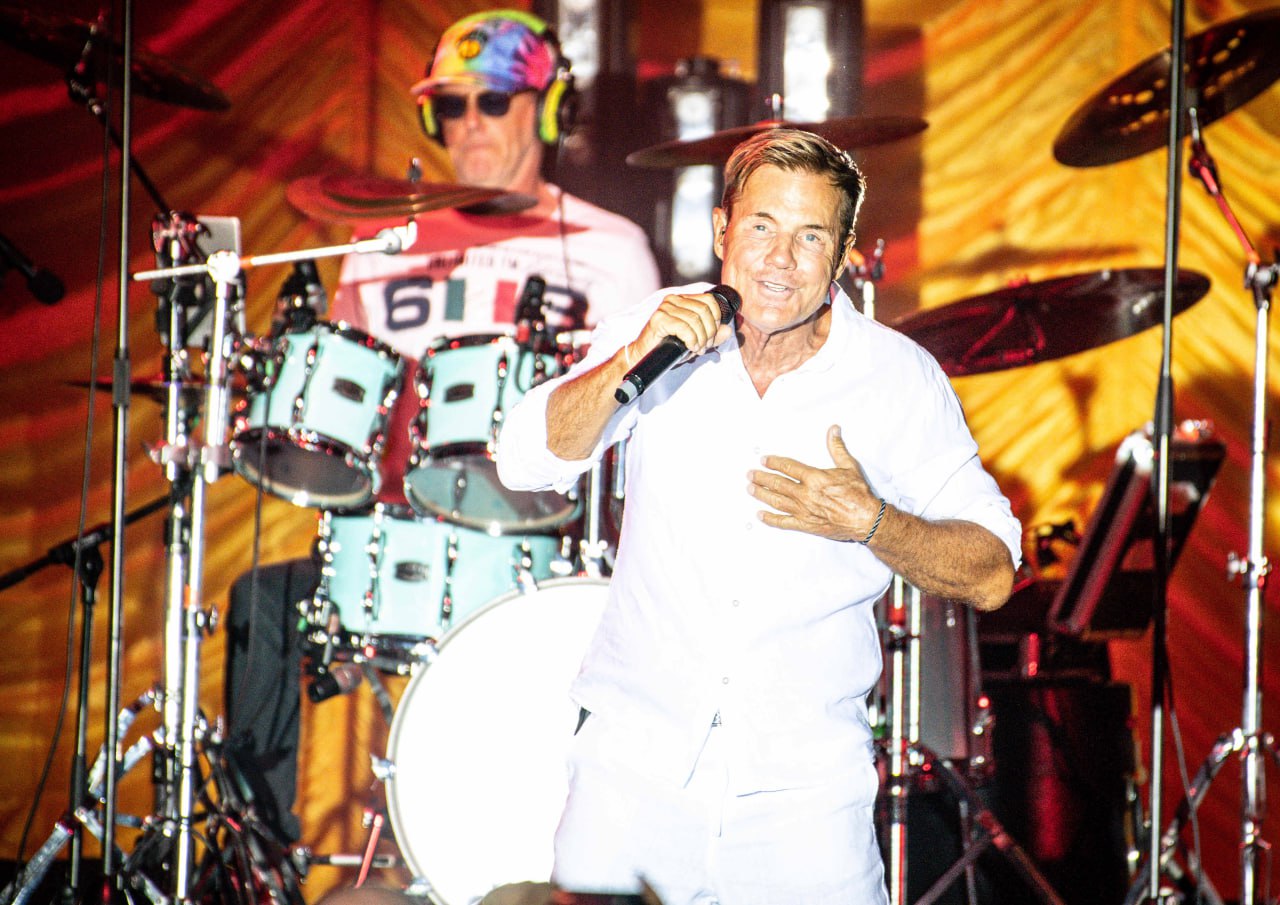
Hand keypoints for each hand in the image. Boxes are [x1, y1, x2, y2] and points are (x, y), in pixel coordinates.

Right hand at [623, 289, 731, 366]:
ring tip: (697, 349)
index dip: (716, 319)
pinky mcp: (659, 319)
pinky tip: (690, 347)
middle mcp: (673, 299)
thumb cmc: (668, 347)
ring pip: (696, 320)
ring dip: (701, 339)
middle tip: (705, 346)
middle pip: (705, 311)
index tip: (712, 336)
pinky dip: (691, 340)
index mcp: (683, 299)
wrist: (644, 356)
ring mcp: (665, 308)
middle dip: (709, 332)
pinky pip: (684, 327)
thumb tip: (728, 331)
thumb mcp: (695, 340)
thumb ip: (712, 335)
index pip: (710, 301)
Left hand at [748, 425, 885, 541]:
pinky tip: (760, 515)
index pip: (788, 467)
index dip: (774, 462)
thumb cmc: (859, 493)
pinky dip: (771, 519)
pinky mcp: (806, 525)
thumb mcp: (849, 467)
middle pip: (778, 484)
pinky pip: (784, 522)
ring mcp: (804, 511)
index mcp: (814, 478)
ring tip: (750, 489)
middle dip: (762, 478)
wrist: (866, 520)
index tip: (764, 460)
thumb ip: (837, 448)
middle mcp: (806, 494)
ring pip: (777, 501)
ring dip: (762, 494)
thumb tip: (833, 429)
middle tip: (750, 474)